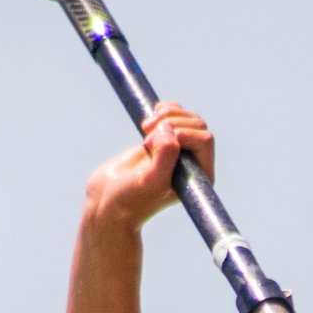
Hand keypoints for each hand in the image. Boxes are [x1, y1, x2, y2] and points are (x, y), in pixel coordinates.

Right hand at [81, 102, 214, 235]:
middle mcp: (194, 163)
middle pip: (197, 124)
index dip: (182, 132)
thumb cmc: (130, 199)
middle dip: (171, 123)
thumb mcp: (150, 181)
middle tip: (146, 140)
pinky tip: (147, 122)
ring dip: (165, 116)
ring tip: (144, 130)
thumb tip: (169, 129)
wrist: (108, 202)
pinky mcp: (164, 141)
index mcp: (199, 177)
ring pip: (187, 117)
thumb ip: (165, 156)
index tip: (154, 144)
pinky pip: (174, 114)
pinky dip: (162, 111)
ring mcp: (179, 151)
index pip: (205, 139)